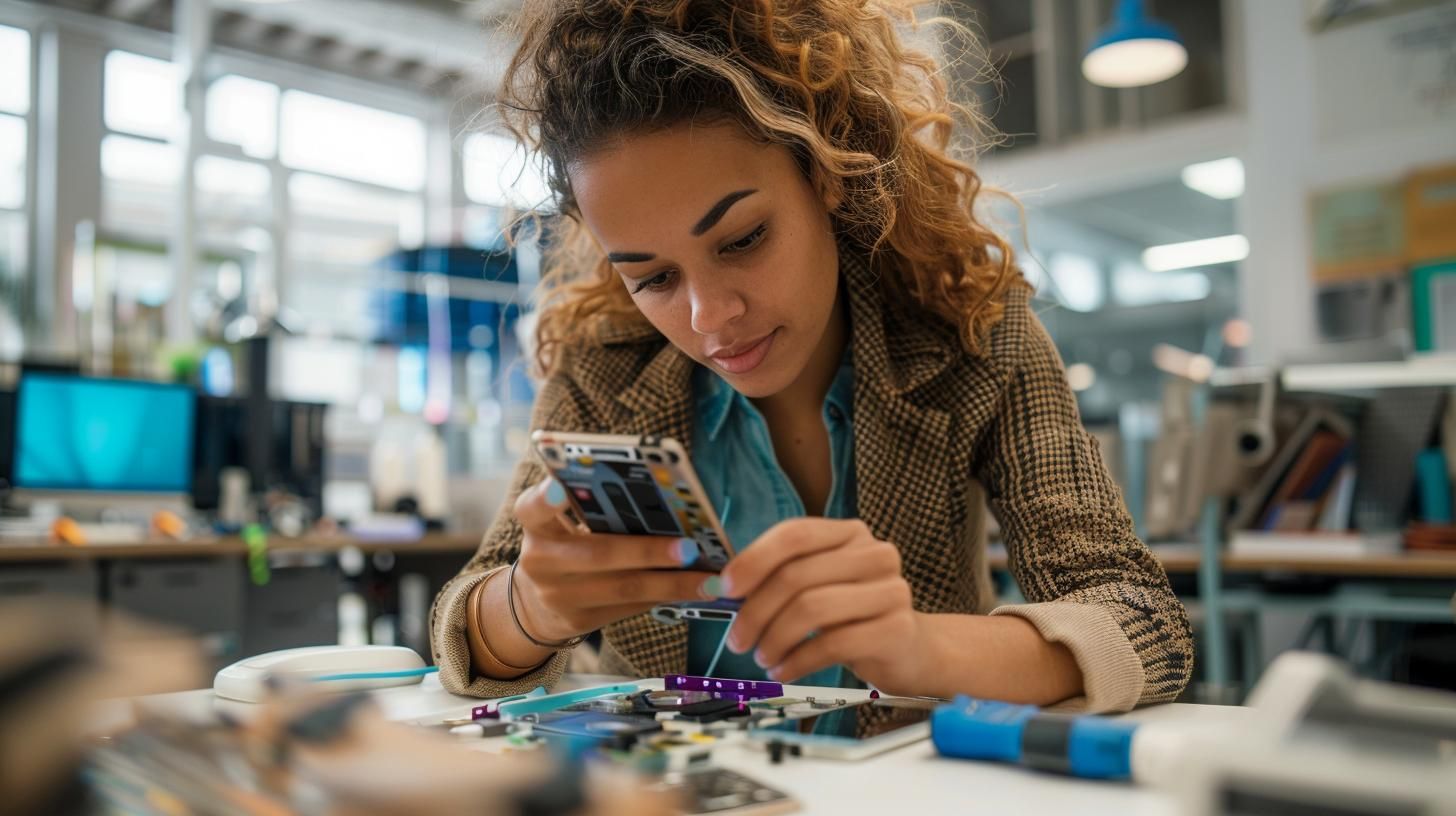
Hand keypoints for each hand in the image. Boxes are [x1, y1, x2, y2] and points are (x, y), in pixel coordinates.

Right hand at [511, 479, 717, 641]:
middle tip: (689, 548)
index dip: (546, 498)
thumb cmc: (565, 547)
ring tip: (709, 580)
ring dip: (672, 583)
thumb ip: (591, 510)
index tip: (560, 488)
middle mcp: (541, 561)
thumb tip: (662, 501)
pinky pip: (630, 607)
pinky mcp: (578, 621)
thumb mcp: (562, 524)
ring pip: (623, 589)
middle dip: (649, 552)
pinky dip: (665, 597)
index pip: (532, 507)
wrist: (537, 603)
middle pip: (598, 554)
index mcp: (536, 525)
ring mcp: (558, 596)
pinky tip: (695, 592)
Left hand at [719, 518, 928, 692]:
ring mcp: (890, 590)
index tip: (726, 589)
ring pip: (812, 609)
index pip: (794, 535)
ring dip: (775, 639)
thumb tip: (721, 588)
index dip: (753, 560)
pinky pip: (832, 644)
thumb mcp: (817, 587)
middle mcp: (874, 554)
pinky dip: (798, 661)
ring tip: (762, 658)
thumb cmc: (852, 616)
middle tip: (738, 640)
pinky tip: (784, 670)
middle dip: (756, 611)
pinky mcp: (896, 629)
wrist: (909, 649)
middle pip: (797, 576)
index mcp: (849, 534)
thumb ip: (777, 578)